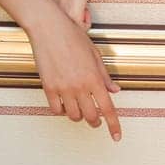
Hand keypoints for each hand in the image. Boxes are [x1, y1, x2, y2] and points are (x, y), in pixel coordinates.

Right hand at [28, 3, 121, 142]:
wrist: (48, 27)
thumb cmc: (72, 36)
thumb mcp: (94, 53)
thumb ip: (104, 75)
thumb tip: (114, 90)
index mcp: (94, 77)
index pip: (107, 108)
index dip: (113, 125)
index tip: (116, 137)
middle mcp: (79, 86)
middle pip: (91, 117)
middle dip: (96, 122)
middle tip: (97, 120)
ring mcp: (63, 88)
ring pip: (73, 116)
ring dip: (79, 116)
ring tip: (80, 107)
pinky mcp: (48, 87)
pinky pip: (56, 110)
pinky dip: (62, 110)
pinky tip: (65, 103)